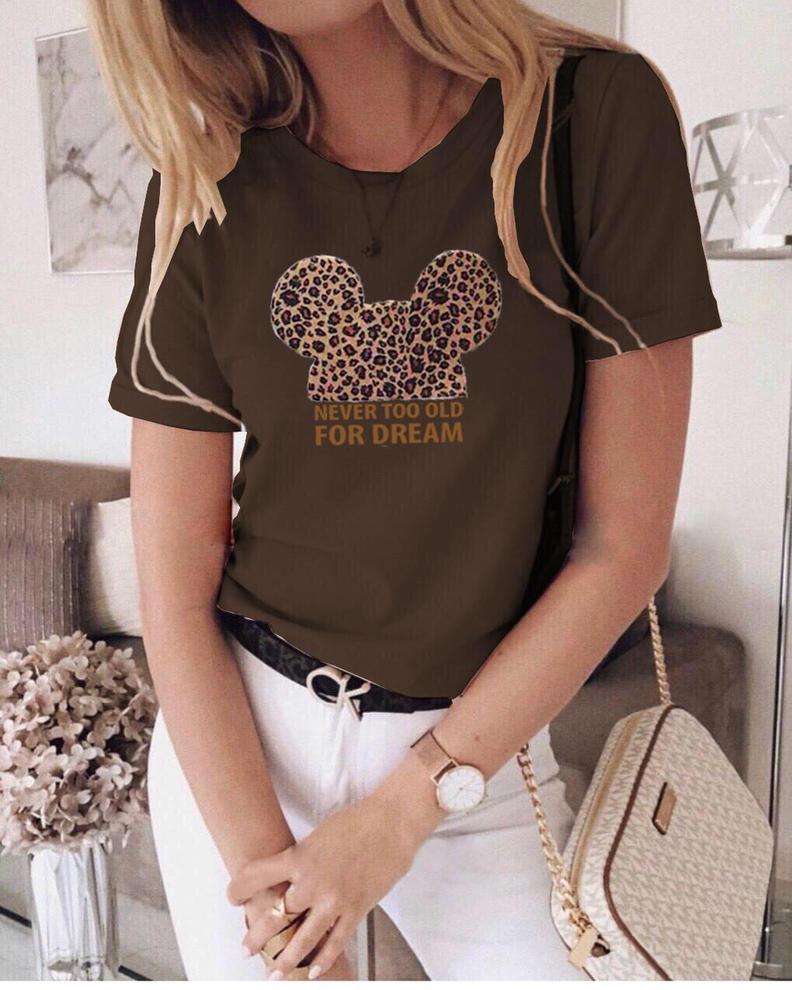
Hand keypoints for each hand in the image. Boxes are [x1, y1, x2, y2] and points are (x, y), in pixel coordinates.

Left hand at [228, 758, 444, 979]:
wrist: (392, 822)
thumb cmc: (357, 821)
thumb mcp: (319, 836)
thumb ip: (303, 859)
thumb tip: (291, 878)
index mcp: (299, 856)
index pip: (256, 875)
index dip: (239, 888)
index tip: (232, 896)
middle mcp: (312, 881)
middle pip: (275, 916)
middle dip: (257, 935)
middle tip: (246, 948)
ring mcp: (334, 899)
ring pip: (302, 939)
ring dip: (286, 958)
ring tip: (274, 972)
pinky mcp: (356, 910)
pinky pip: (334, 943)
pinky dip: (321, 960)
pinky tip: (312, 972)